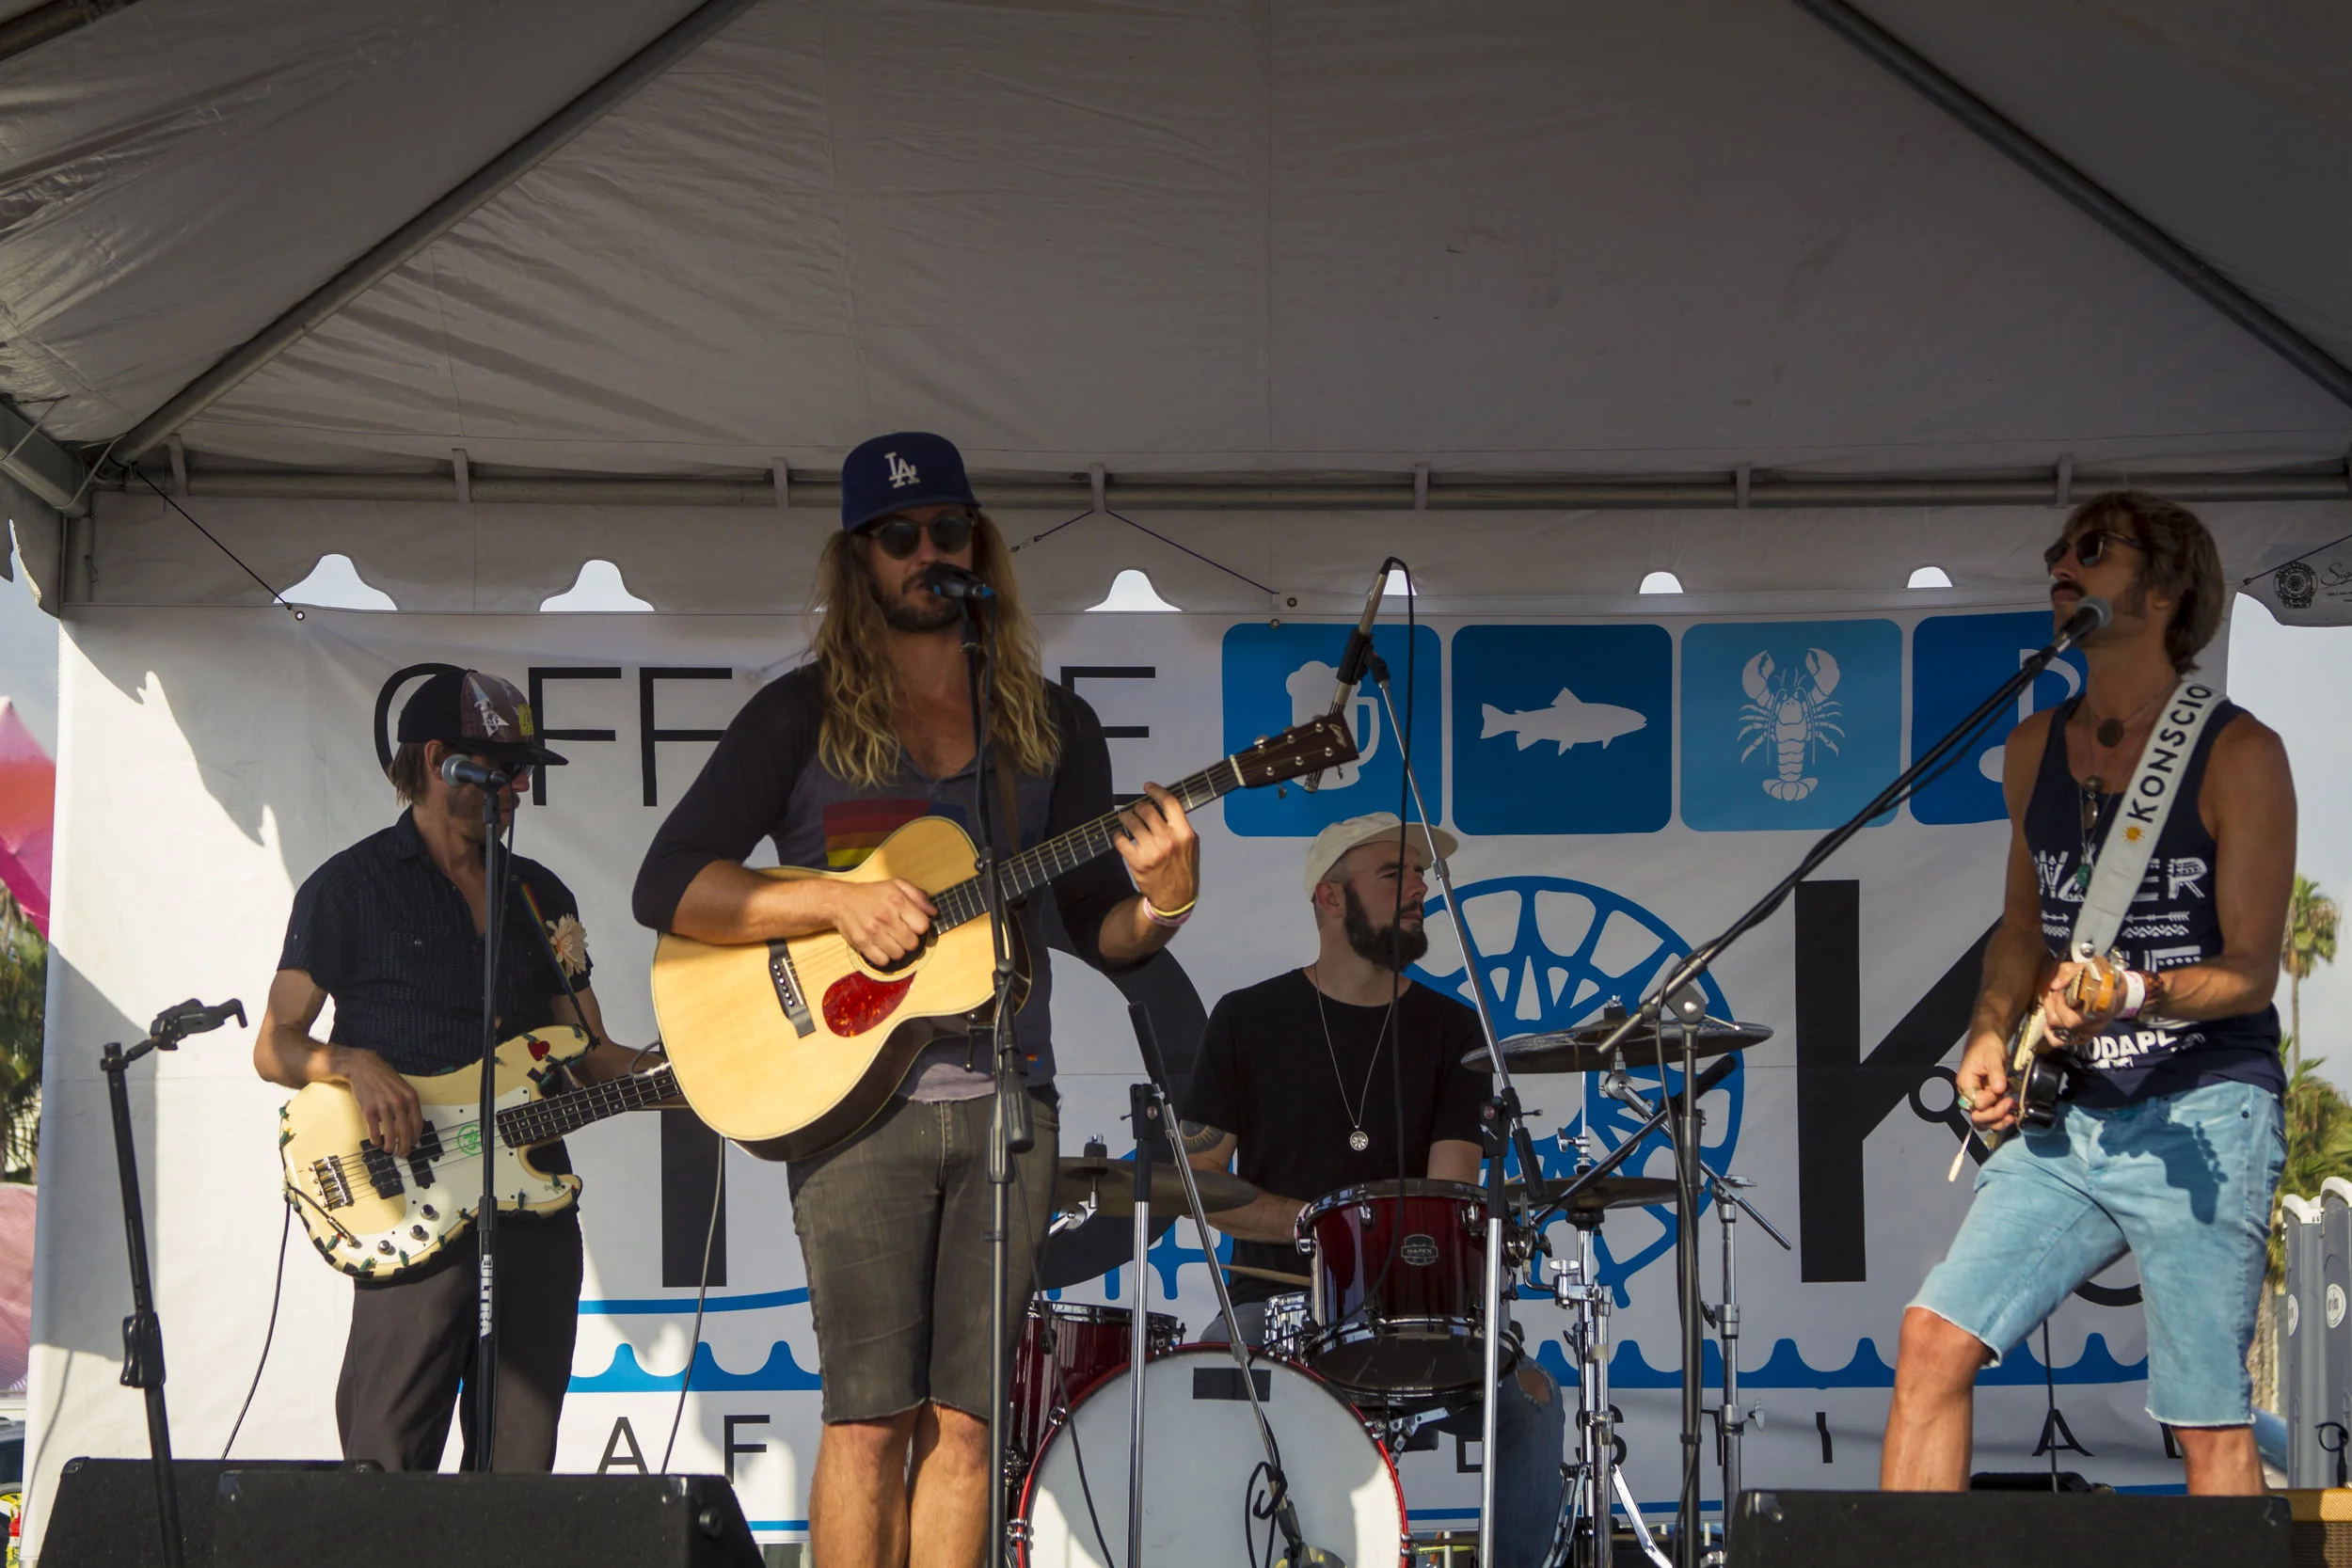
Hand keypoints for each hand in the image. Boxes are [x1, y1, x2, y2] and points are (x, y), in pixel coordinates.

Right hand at [334, 1046, 421, 1156]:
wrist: (363, 1067)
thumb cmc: (384, 1077)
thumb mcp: (402, 1086)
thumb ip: (408, 1103)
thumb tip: (410, 1124)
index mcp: (410, 1097)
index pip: (417, 1123)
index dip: (416, 1137)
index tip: (414, 1144)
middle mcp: (399, 1102)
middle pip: (405, 1131)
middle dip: (405, 1146)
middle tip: (403, 1153)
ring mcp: (383, 1106)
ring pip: (390, 1133)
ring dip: (390, 1145)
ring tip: (389, 1150)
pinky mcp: (368, 1109)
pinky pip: (374, 1130)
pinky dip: (376, 1139)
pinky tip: (376, 1142)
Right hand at [832, 878, 935, 966]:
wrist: (841, 901)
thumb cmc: (872, 894)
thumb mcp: (897, 885)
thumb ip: (918, 896)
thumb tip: (934, 913)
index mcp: (897, 901)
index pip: (922, 926)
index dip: (920, 927)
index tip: (913, 924)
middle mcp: (885, 916)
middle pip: (912, 943)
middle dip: (910, 940)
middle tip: (901, 933)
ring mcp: (873, 931)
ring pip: (899, 954)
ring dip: (898, 949)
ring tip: (891, 939)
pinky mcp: (861, 943)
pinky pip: (882, 961)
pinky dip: (884, 957)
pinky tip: (881, 947)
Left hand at [1115, 782, 1198, 912]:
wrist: (1175, 898)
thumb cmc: (1183, 867)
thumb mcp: (1190, 845)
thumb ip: (1179, 825)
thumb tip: (1161, 804)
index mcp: (1184, 834)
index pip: (1170, 803)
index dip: (1157, 791)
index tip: (1147, 786)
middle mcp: (1168, 840)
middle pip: (1146, 810)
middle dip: (1138, 807)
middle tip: (1136, 810)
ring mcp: (1151, 851)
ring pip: (1131, 822)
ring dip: (1125, 817)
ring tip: (1125, 818)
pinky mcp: (1137, 861)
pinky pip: (1121, 840)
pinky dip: (1118, 835)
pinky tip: (1121, 835)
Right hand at [1954, 1029, 2015, 1133]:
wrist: (1988, 1038)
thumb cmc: (1987, 1045)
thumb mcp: (1993, 1056)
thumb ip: (1996, 1074)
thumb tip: (2000, 1090)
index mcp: (1965, 1083)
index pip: (1976, 1105)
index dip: (1992, 1104)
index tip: (2005, 1095)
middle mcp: (1968, 1094)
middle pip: (1977, 1117)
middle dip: (1995, 1116)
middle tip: (2010, 1105)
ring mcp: (1977, 1097)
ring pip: (1983, 1120)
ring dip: (1998, 1121)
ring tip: (2012, 1116)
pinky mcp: (1986, 1097)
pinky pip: (1990, 1114)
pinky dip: (2000, 1117)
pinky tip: (2012, 1113)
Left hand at [2041, 958, 2113, 1038]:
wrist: (2117, 990)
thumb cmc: (2100, 977)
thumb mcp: (2085, 967)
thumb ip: (2068, 973)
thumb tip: (2054, 986)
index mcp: (2099, 1006)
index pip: (2074, 1017)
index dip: (2060, 1005)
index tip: (2059, 991)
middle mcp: (2096, 1023)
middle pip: (2067, 1025)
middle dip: (2053, 1008)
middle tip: (2054, 995)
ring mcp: (2090, 1032)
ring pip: (2063, 1035)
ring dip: (2051, 1019)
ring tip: (2051, 1005)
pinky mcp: (2085, 1036)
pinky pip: (2064, 1042)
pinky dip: (2052, 1035)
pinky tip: (2048, 1025)